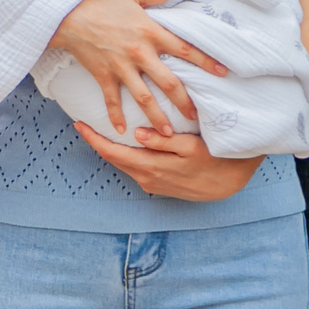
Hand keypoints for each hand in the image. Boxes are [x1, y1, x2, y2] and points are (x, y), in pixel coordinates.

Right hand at [48, 0, 230, 138]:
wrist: (66, 14)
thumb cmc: (100, 2)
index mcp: (150, 32)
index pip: (184, 49)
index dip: (205, 61)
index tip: (222, 73)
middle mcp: (139, 53)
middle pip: (168, 82)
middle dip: (184, 102)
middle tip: (196, 117)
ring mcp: (120, 67)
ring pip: (143, 97)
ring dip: (156, 117)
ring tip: (167, 134)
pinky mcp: (103, 75)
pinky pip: (111, 99)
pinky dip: (115, 116)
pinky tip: (121, 131)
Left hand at [75, 123, 260, 201]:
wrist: (229, 184)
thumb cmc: (214, 160)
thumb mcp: (191, 147)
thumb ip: (163, 141)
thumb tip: (137, 134)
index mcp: (151, 167)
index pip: (113, 152)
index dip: (93, 138)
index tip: (79, 124)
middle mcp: (147, 178)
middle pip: (113, 158)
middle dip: (97, 142)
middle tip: (83, 123)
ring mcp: (152, 184)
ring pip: (123, 164)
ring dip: (110, 149)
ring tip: (99, 130)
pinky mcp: (158, 185)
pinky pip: (134, 168)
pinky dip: (125, 155)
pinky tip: (124, 144)